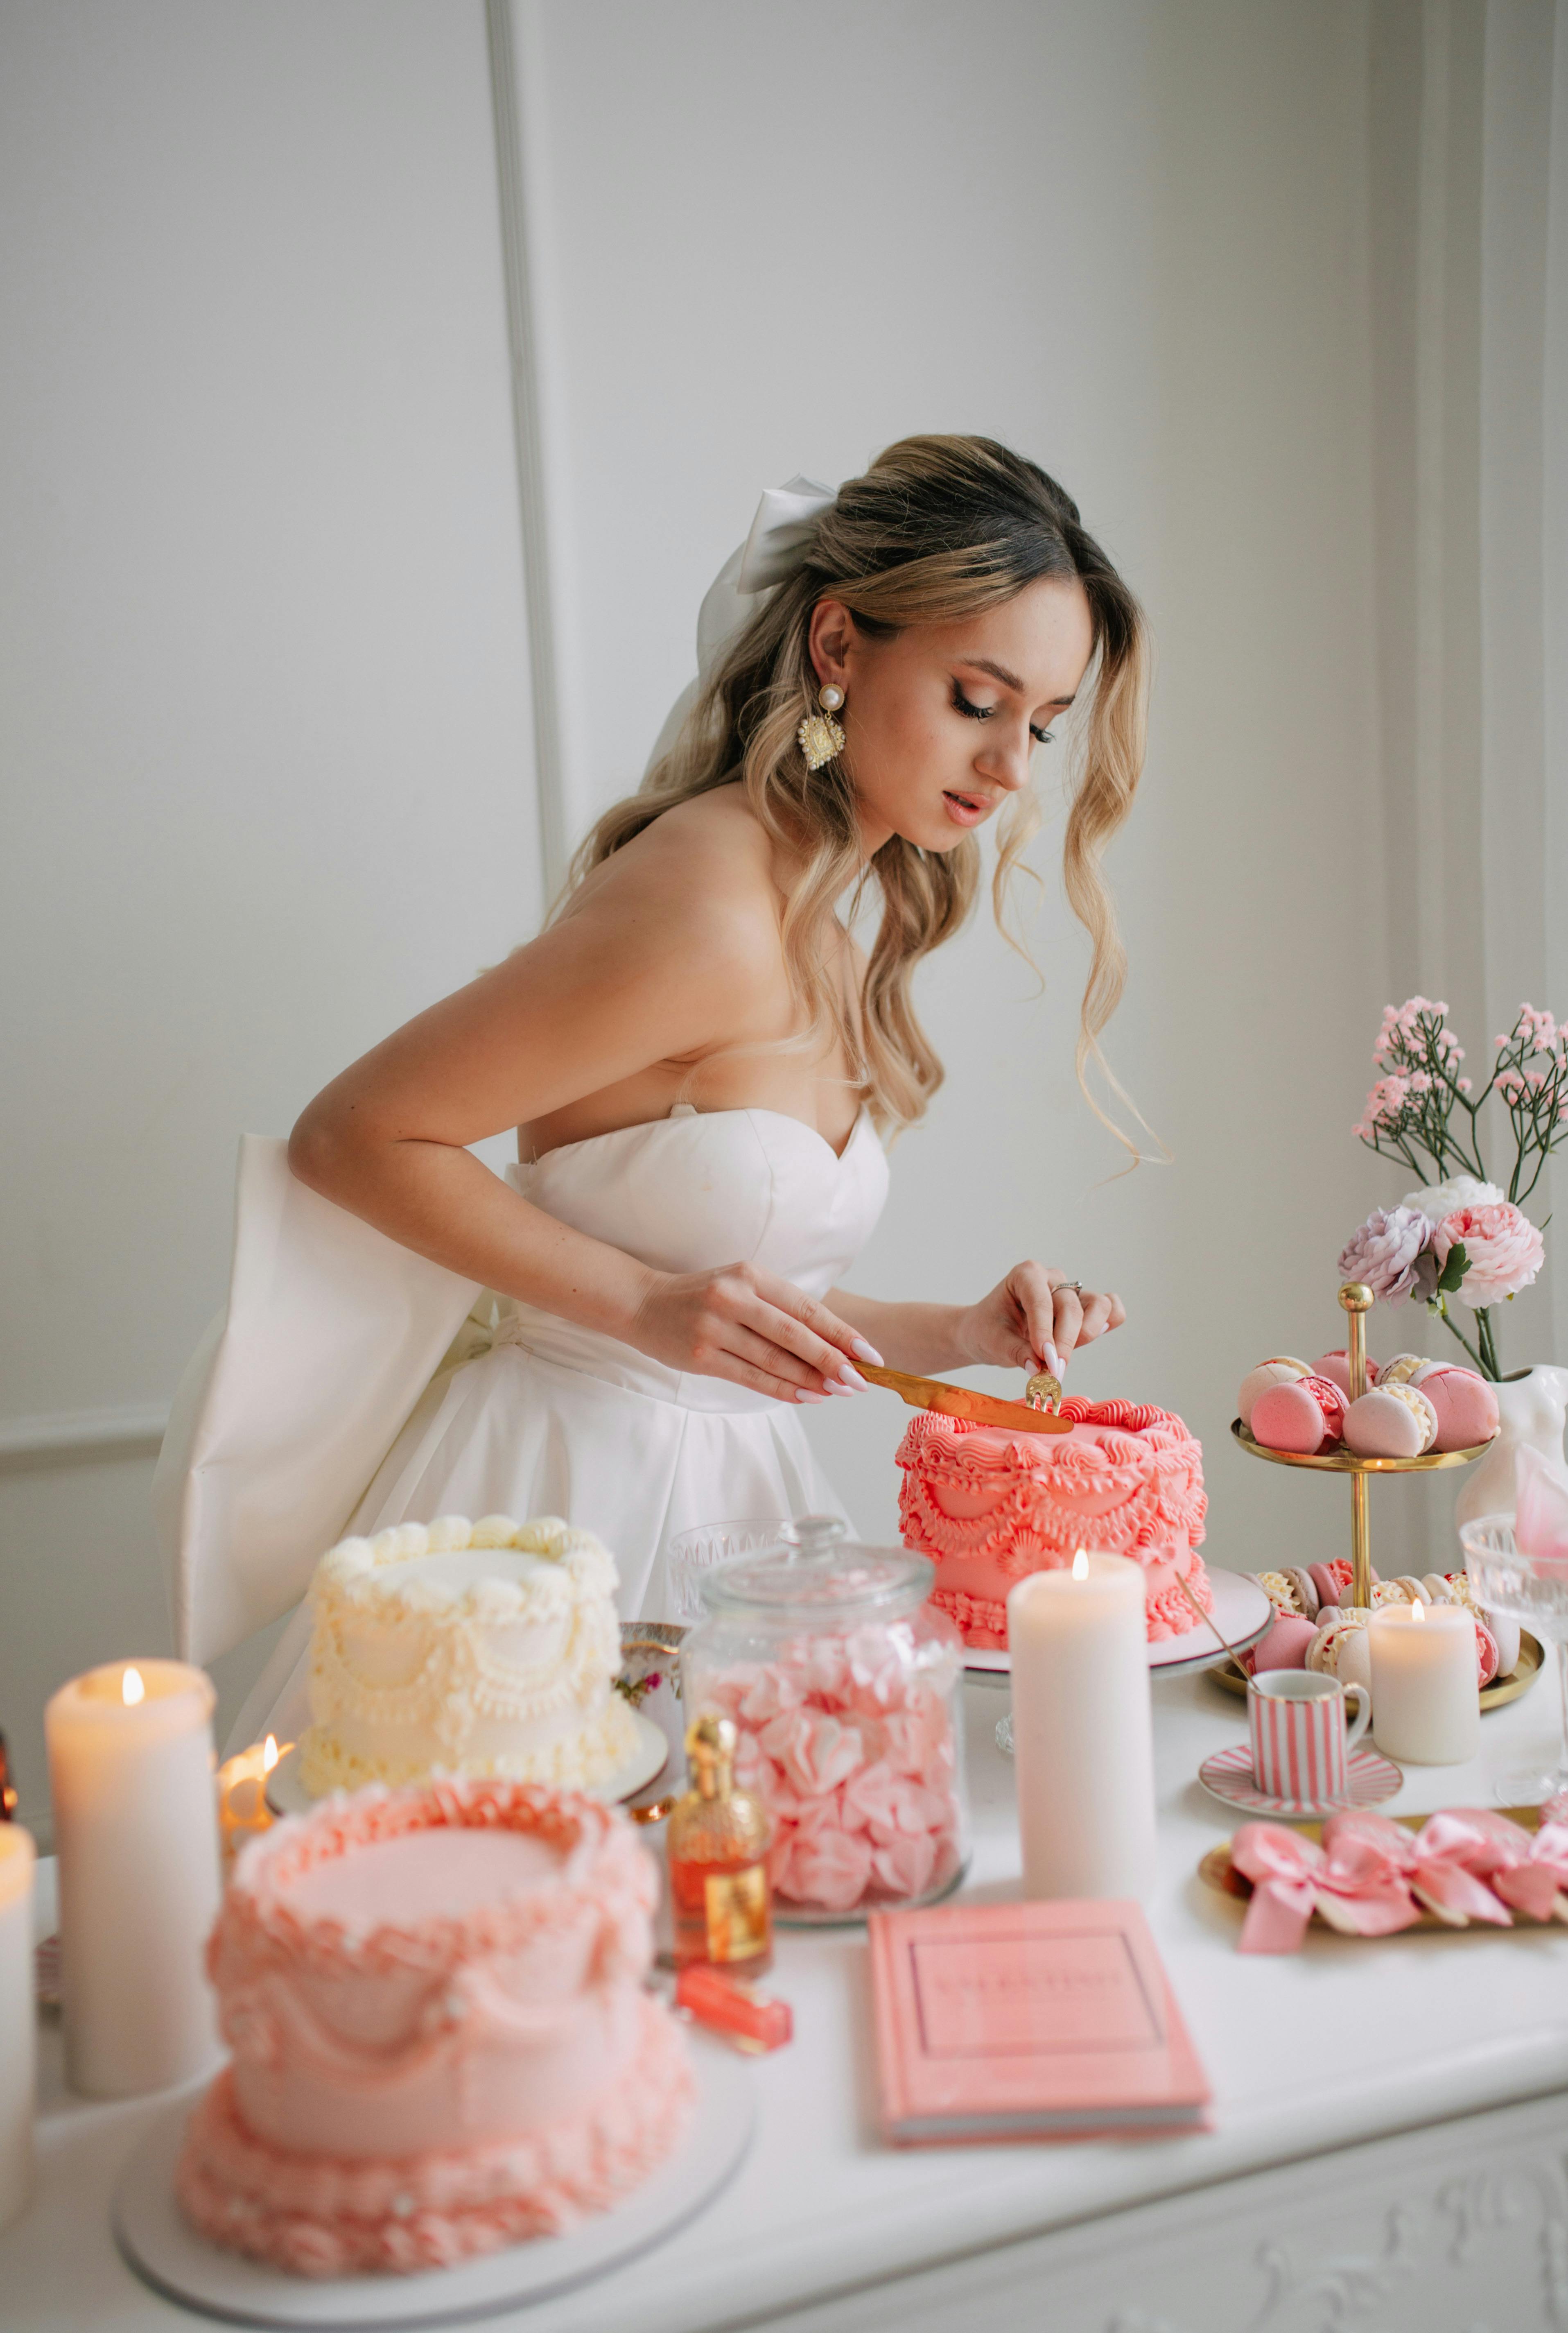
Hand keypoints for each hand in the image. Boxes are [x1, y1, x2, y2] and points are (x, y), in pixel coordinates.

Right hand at [628, 1260, 882, 1402]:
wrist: (641, 1303)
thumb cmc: (701, 1296)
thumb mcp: (740, 1284)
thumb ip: (778, 1306)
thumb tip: (829, 1340)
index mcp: (750, 1274)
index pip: (806, 1306)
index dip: (840, 1332)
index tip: (869, 1352)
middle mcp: (734, 1297)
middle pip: (795, 1334)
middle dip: (833, 1360)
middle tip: (861, 1380)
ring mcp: (715, 1328)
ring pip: (775, 1360)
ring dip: (811, 1379)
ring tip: (839, 1392)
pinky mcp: (701, 1356)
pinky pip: (751, 1378)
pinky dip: (782, 1390)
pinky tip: (806, 1397)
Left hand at [957, 1262, 1125, 1375]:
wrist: (988, 1330)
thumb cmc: (989, 1330)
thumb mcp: (994, 1342)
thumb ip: (1017, 1353)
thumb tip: (1041, 1369)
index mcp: (1025, 1275)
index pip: (1041, 1301)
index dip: (1045, 1333)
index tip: (1046, 1362)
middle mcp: (1052, 1279)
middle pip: (1071, 1307)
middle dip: (1065, 1342)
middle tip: (1054, 1372)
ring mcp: (1072, 1292)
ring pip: (1099, 1306)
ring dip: (1088, 1334)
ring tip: (1064, 1357)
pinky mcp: (1085, 1308)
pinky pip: (1111, 1310)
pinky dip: (1108, 1324)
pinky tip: (1091, 1339)